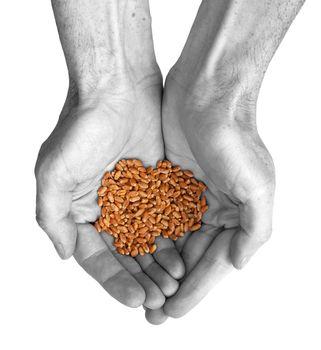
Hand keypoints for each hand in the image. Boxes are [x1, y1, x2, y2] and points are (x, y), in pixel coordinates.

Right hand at [35, 0, 183, 309]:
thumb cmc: (81, 127)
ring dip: (159, 265)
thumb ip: (52, 217)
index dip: (115, 281)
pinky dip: (174, 239)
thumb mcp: (53, 173)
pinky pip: (166, 218)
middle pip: (125, 255)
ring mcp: (134, 198)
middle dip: (141, 279)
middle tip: (159, 299)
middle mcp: (107, 208)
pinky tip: (184, 257)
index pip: (98, 257)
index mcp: (81, 211)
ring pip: (148, 241)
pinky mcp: (157, 185)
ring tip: (174, 284)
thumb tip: (65, 254)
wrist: (117, 89)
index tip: (135, 300)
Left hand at [144, 67, 274, 321]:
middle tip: (153, 313)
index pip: (214, 262)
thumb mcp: (258, 185)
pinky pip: (154, 217)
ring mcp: (186, 197)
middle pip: (189, 258)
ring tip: (140, 293)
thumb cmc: (234, 136)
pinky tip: (132, 257)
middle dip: (172, 285)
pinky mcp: (165, 182)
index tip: (174, 311)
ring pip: (170, 242)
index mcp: (234, 215)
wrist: (206, 93)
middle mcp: (211, 209)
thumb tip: (239, 263)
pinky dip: (145, 239)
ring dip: (156, 268)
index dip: (196, 289)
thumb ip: (255, 228)